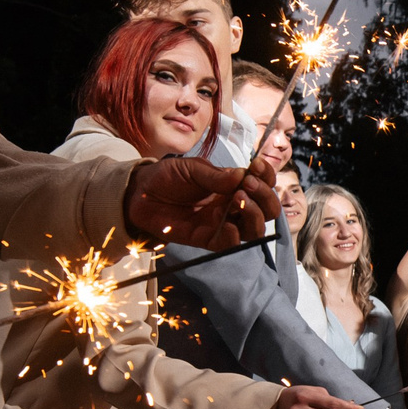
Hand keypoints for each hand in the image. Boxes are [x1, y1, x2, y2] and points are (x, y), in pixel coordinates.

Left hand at [124, 155, 275, 249]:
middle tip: (246, 186)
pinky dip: (234, 235)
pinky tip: (225, 222)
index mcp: (233, 185)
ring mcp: (222, 223)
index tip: (256, 165)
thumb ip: (216, 176)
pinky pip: (231, 243)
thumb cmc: (166, 177)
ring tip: (237, 200)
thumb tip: (242, 177)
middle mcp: (232, 205)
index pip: (263, 184)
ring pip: (255, 229)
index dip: (266, 176)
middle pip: (268, 210)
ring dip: (254, 215)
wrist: (139, 195)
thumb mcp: (191, 169)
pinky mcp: (208, 239)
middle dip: (265, 197)